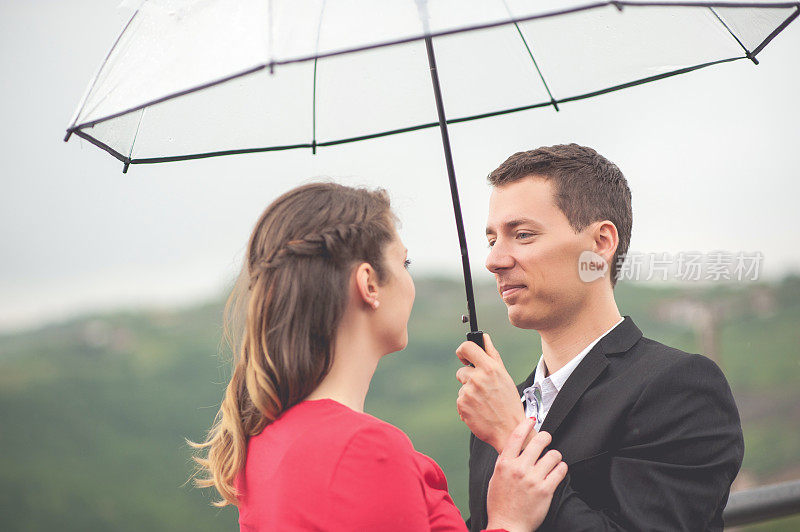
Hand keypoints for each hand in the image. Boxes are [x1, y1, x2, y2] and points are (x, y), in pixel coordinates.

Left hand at [456, 333, 524, 451]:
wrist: (510, 430)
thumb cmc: (509, 402)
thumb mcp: (504, 376)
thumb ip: (492, 354)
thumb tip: (484, 337)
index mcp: (489, 368)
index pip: (466, 348)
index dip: (462, 351)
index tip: (464, 357)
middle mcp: (477, 378)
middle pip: (462, 371)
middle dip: (470, 378)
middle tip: (484, 390)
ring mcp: (468, 392)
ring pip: (462, 387)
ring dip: (469, 393)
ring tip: (484, 402)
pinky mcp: (462, 404)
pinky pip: (460, 400)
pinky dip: (467, 405)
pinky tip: (479, 410)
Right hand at [486, 420, 567, 531]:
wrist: (507, 526)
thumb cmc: (500, 504)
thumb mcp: (495, 478)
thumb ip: (505, 462)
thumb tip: (513, 449)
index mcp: (504, 464)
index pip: (516, 436)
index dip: (526, 425)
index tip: (532, 420)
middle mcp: (519, 469)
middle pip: (538, 441)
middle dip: (546, 437)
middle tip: (547, 439)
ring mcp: (533, 479)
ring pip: (553, 455)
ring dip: (555, 456)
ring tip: (553, 459)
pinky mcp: (546, 490)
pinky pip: (560, 471)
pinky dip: (562, 468)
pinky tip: (558, 470)